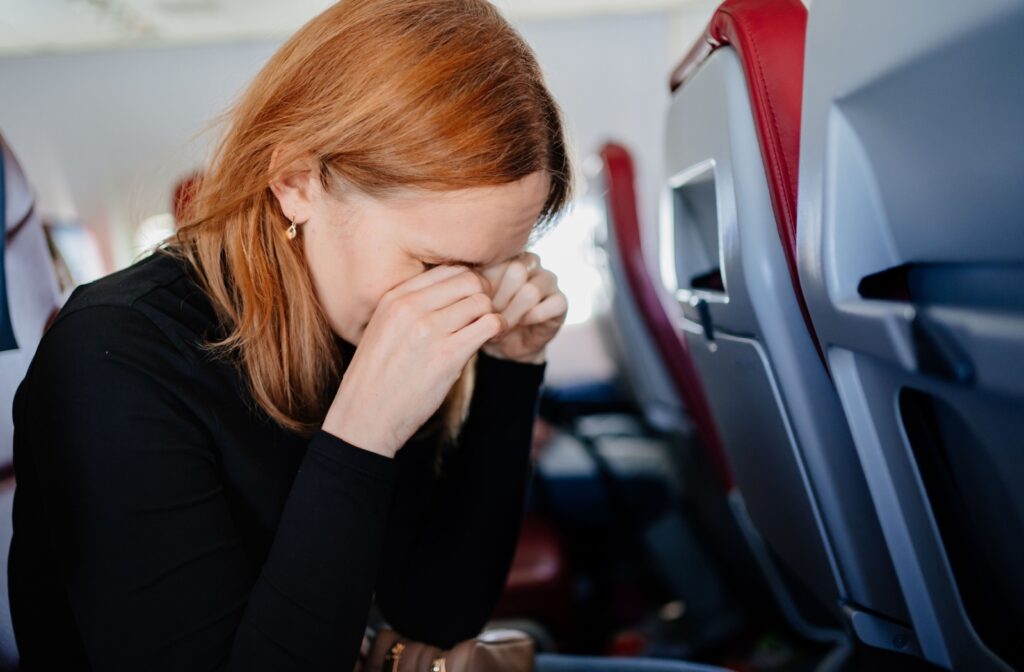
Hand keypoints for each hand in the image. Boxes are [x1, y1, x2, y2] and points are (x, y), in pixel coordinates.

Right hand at [323, 265, 506, 457]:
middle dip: (483, 294)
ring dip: (491, 314)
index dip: (467, 282)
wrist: (365, 416)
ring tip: (485, 330)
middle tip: (482, 314)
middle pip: (469, 279)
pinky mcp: (447, 356)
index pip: (447, 269)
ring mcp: (429, 330)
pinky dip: (497, 329)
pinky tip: (489, 340)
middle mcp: (411, 308)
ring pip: (482, 301)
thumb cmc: (378, 376)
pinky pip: (488, 325)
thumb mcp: (383, 329)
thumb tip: (451, 293)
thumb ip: (411, 307)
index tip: (469, 300)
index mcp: (395, 298)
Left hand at [478, 252, 566, 363]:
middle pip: (517, 270)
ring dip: (513, 313)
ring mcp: (548, 280)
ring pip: (532, 290)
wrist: (505, 344)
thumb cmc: (484, 316)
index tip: (475, 302)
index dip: (485, 283)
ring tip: (501, 324)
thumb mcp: (471, 297)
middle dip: (499, 299)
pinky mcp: (561, 301)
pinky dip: (533, 318)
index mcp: (506, 254)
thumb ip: (468, 281)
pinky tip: (522, 324)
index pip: (498, 257)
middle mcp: (530, 262)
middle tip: (488, 316)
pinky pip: (552, 304)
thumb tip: (456, 274)